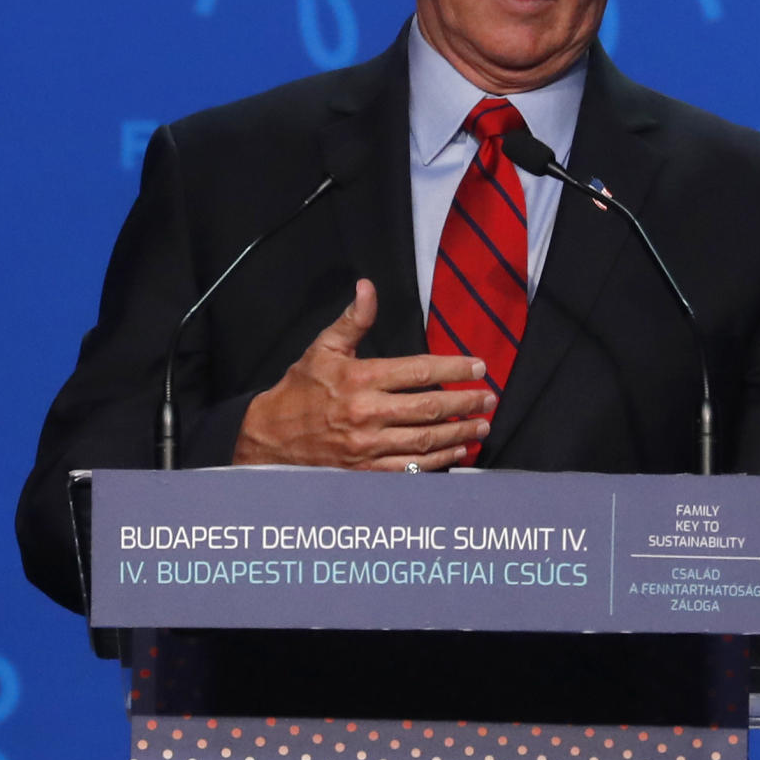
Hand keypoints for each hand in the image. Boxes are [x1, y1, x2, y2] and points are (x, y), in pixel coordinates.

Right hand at [232, 278, 495, 469]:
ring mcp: (368, 446)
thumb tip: (368, 287)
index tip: (479, 367)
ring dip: (459, 433)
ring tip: (482, 425)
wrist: (270, 439)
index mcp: (360, 379)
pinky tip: (458, 452)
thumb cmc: (300, 389)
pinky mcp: (366, 471)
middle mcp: (367, 413)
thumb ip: (353, 321)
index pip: (418, 371)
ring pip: (425, 441)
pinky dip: (439, 461)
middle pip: (428, 409)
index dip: (453, 369)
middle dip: (465, 403)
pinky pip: (411, 468)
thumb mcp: (323, 348)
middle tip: (489, 398)